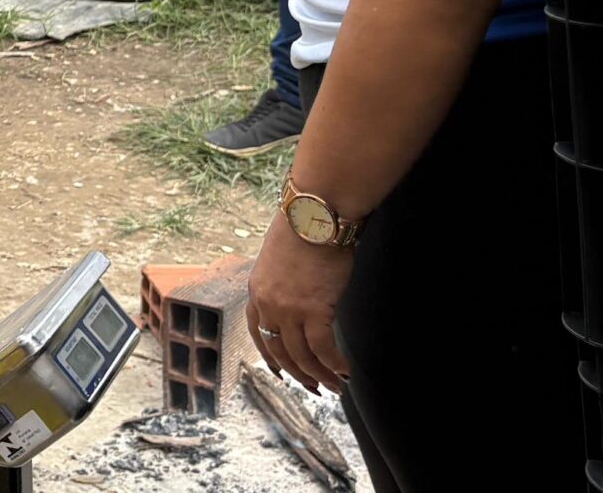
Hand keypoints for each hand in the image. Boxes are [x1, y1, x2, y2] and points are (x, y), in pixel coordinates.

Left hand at [246, 217, 353, 393]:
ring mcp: (289, 309)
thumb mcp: (278, 259)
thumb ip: (282, 283)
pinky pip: (323, 349)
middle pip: (280, 352)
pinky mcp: (314, 309)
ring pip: (302, 356)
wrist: (314, 215)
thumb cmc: (303, 229)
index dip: (271, 357)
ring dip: (320, 376)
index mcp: (256, 291)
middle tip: (314, 388)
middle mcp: (267, 304)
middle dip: (298, 374)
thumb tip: (297, 296)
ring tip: (336, 386)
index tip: (281, 371)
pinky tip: (346, 371)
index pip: (258, 334)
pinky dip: (335, 364)